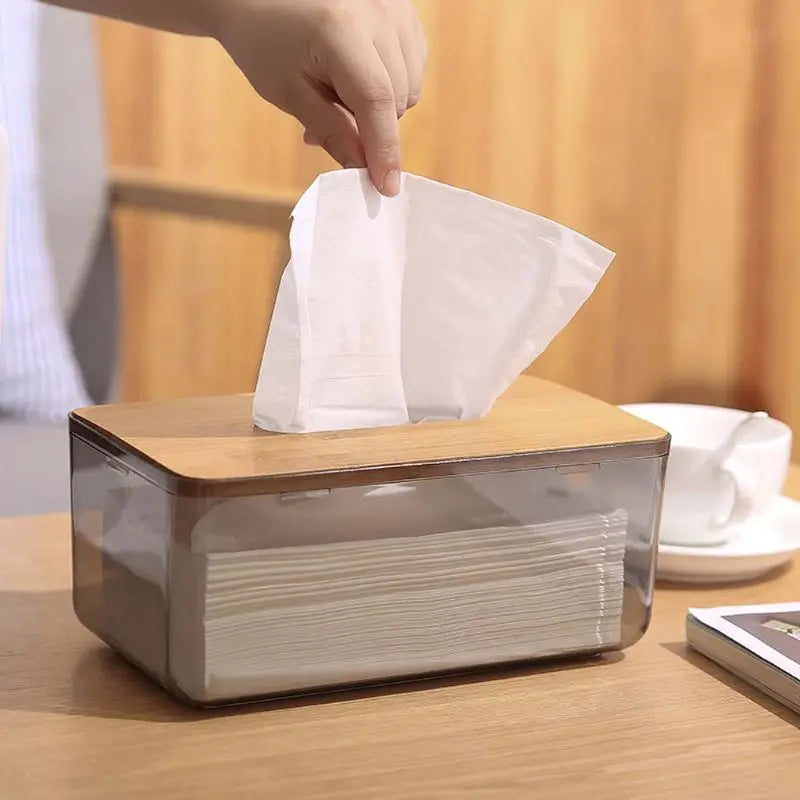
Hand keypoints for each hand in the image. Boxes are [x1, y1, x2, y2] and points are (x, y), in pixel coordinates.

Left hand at [213, 0, 427, 195]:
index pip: (376, 101)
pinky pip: (414, 66)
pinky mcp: (404, 8)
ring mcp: (396, 6)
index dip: (384, 150)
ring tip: (340, 91)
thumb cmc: (265, 40)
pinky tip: (361, 73)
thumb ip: (331, 130)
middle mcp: (378, 11)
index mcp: (342, 29)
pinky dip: (392, 82)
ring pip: (410, 87)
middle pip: (397, 99)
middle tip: (327, 119)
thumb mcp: (288, 92)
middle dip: (370, 125)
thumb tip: (362, 168)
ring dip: (382, 105)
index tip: (386, 188)